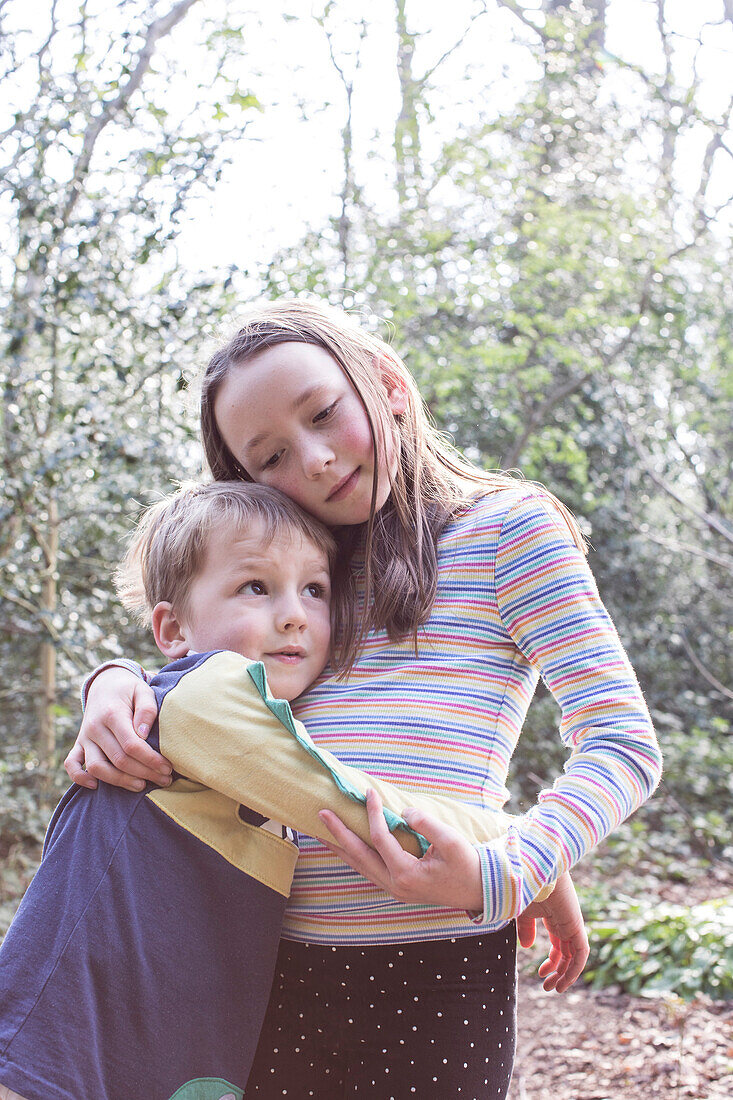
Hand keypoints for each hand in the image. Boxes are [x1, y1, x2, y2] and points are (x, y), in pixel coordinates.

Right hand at [64, 667, 171, 791]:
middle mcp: (95, 727)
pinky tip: (96, 786)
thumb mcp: (143, 691)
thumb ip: (147, 710)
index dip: (151, 760)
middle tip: (165, 780)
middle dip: (144, 773)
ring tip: (141, 786)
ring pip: (96, 767)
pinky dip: (79, 777)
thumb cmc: (130, 690)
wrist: (106, 683)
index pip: (131, 745)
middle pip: (118, 759)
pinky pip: (71, 763)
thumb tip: (143, 734)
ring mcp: (85, 736)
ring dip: (119, 781)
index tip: (167, 767)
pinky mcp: (79, 743)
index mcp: (112, 713)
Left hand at [318, 788, 483, 910]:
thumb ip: (426, 824)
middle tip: (321, 813)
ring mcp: (394, 889)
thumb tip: (403, 812)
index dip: (373, 813)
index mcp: (406, 874)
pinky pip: (368, 869)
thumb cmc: (468, 865)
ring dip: (340, 847)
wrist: (479, 891)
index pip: (380, 839)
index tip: (369, 792)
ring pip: (359, 866)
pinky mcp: (397, 887)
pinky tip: (345, 846)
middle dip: (338, 833)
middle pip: (358, 855)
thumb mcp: (452, 841)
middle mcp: (394, 885)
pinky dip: (353, 856)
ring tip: (320, 832)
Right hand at [516, 870, 588, 992]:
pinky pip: (581, 953)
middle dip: (558, 971)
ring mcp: (572, 923)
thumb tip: (527, 946)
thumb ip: (526, 928)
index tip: (540, 974)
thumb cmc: (525, 885)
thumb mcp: (522, 911)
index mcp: (554, 916)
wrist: (533, 870)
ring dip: (566, 975)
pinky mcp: (577, 925)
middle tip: (548, 987)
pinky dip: (575, 969)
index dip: (552, 961)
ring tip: (554, 989)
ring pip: (575, 956)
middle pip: (567, 952)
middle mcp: (565, 921)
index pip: (559, 944)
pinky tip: (563, 981)